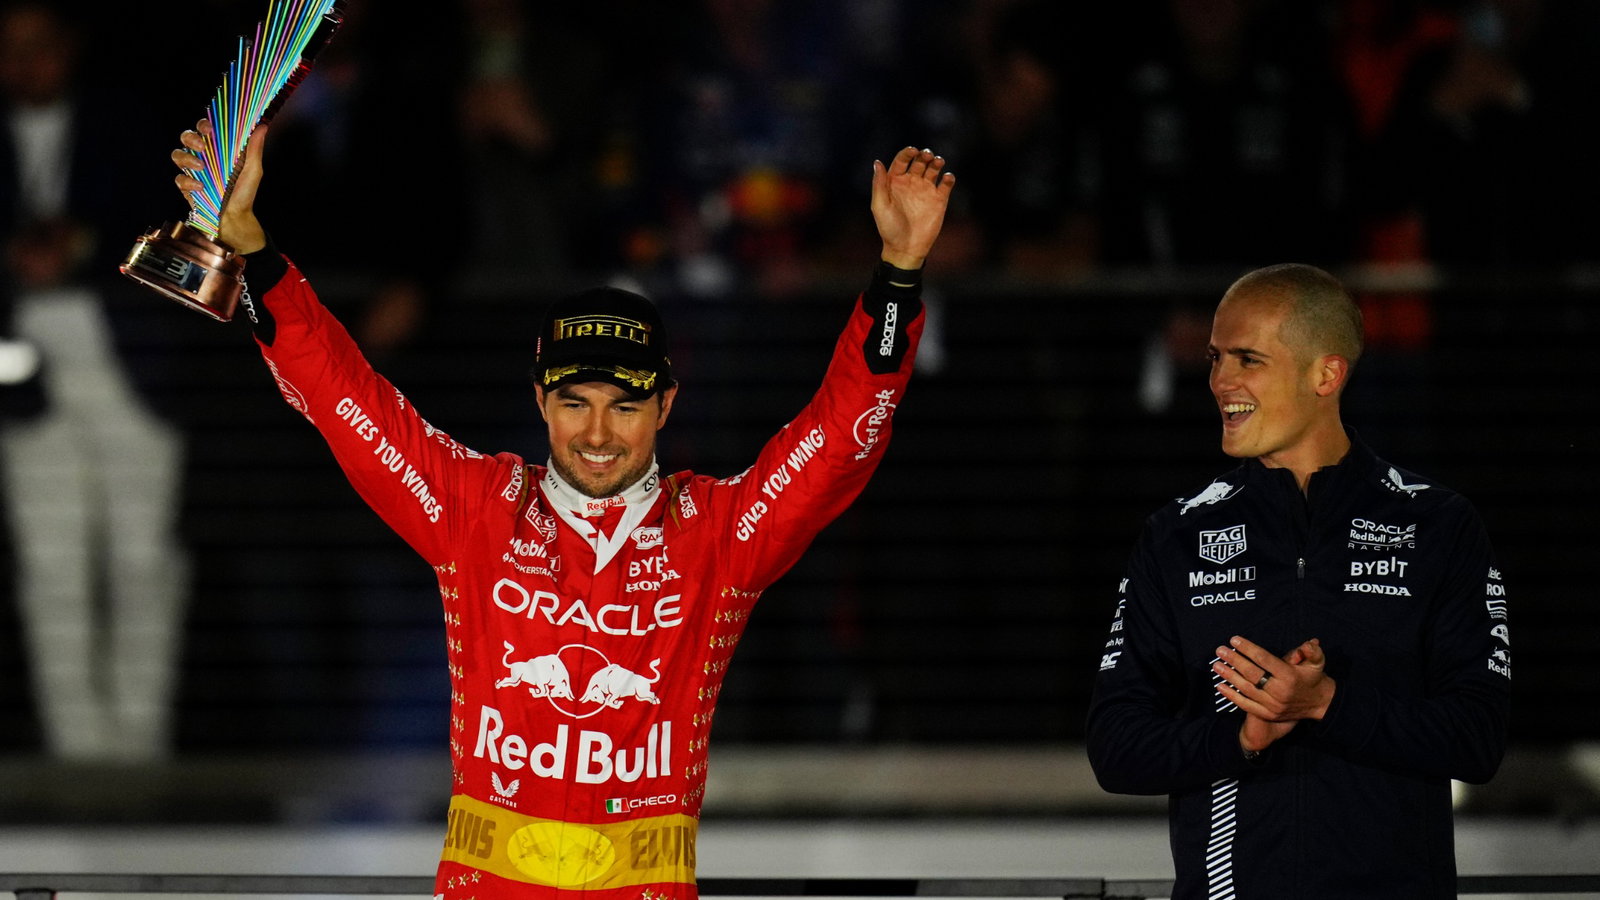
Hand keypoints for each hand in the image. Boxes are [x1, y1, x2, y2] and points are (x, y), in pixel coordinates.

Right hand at [172, 119, 267, 253]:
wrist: (235, 218)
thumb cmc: (244, 193)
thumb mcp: (253, 171)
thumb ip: (254, 149)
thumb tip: (263, 126)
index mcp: (218, 149)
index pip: (206, 128)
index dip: (204, 124)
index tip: (210, 128)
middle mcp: (203, 156)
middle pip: (186, 136)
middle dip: (191, 137)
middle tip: (202, 146)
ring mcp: (192, 171)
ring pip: (177, 154)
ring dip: (186, 158)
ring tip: (201, 168)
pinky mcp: (186, 186)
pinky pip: (179, 178)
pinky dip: (188, 182)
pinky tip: (201, 188)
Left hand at [871, 147, 954, 269]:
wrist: (906, 248)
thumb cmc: (889, 229)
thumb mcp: (880, 206)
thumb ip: (879, 184)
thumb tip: (877, 162)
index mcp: (895, 182)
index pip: (902, 160)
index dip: (907, 153)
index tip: (913, 151)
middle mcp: (911, 183)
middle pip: (919, 161)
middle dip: (924, 155)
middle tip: (927, 155)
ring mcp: (926, 191)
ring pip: (933, 169)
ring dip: (937, 162)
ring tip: (938, 162)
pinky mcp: (939, 200)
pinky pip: (946, 184)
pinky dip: (949, 178)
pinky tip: (947, 178)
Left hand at [1214, 636, 1335, 750]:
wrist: (1320, 705)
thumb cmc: (1314, 678)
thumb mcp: (1318, 662)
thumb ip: (1312, 651)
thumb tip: (1308, 644)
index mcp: (1290, 676)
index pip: (1264, 659)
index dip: (1248, 649)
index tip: (1235, 640)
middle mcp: (1280, 692)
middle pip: (1252, 674)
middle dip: (1234, 661)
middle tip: (1220, 650)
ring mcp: (1273, 705)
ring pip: (1246, 689)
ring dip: (1229, 676)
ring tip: (1216, 665)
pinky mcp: (1268, 714)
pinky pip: (1246, 705)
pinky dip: (1231, 696)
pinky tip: (1220, 686)